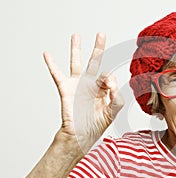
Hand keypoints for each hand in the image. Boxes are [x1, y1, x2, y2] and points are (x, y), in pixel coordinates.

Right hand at [43, 33, 123, 151]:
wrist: (80, 135)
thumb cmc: (95, 125)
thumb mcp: (112, 112)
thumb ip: (118, 98)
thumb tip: (114, 83)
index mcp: (102, 89)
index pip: (108, 75)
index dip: (110, 79)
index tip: (109, 87)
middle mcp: (90, 84)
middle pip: (95, 62)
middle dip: (98, 48)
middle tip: (101, 34)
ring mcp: (78, 85)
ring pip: (77, 63)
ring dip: (76, 49)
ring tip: (76, 36)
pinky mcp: (66, 89)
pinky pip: (57, 74)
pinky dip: (52, 64)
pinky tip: (47, 54)